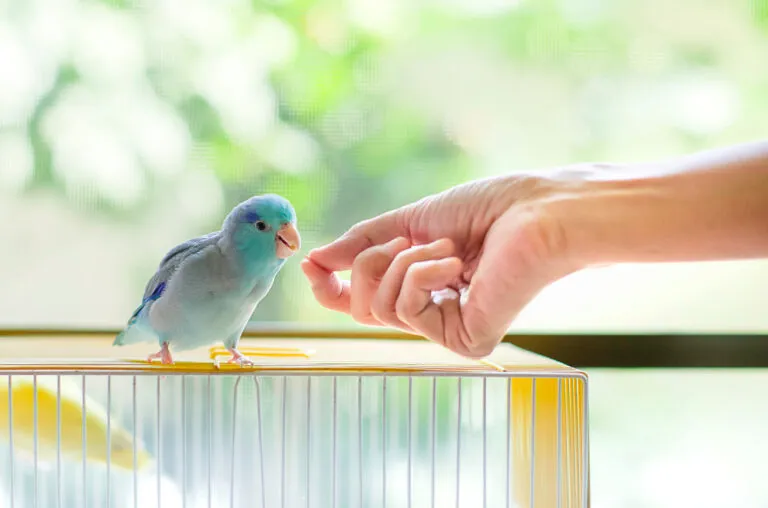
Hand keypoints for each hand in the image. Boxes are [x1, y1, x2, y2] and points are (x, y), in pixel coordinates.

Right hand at [301, 173, 579, 357]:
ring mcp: (447, 330)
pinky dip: (422, 275)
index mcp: (421, 286)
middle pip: (360, 308)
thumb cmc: (487, 209)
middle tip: (405, 239)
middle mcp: (433, 312)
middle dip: (370, 264)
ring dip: (402, 264)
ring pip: (379, 310)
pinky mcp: (463, 341)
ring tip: (445, 247)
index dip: (330, 286)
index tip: (309, 264)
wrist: (537, 210)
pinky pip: (407, 312)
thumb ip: (363, 242)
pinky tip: (456, 262)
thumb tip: (314, 259)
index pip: (361, 302)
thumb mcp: (410, 221)